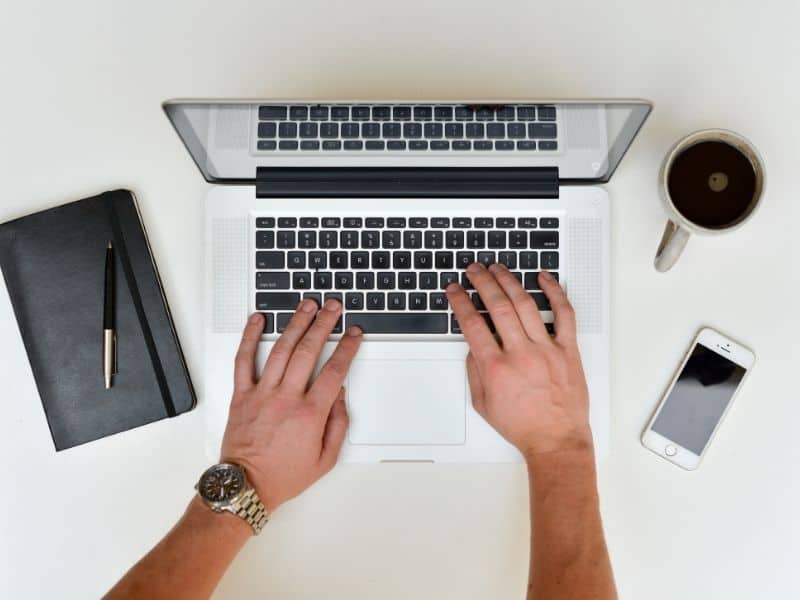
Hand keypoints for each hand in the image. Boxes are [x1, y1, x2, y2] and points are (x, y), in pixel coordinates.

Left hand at [220, 299, 362, 510]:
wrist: (245, 486)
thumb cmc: (283, 475)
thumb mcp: (325, 459)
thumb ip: (338, 424)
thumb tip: (340, 394)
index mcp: (309, 414)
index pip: (334, 371)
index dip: (347, 348)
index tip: (354, 334)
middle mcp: (286, 398)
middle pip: (309, 351)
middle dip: (324, 324)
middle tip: (333, 308)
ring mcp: (261, 393)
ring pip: (281, 349)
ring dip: (295, 323)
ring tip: (306, 305)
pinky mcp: (241, 395)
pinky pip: (243, 360)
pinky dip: (249, 337)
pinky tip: (258, 320)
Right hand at [446, 264, 591, 459]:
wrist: (556, 440)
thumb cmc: (522, 425)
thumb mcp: (483, 404)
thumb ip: (475, 371)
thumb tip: (473, 346)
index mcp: (496, 368)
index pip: (473, 324)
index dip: (460, 301)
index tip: (455, 290)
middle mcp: (520, 354)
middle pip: (497, 306)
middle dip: (482, 282)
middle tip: (474, 270)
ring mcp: (546, 349)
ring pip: (525, 304)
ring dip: (509, 281)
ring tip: (498, 269)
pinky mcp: (568, 350)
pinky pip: (564, 314)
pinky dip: (554, 292)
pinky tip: (544, 278)